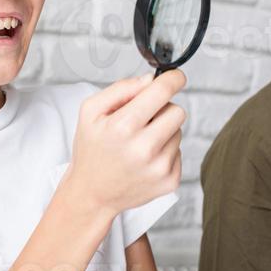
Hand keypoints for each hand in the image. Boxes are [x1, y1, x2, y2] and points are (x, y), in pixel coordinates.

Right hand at [62, 70, 186, 221]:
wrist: (92, 194)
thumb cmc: (91, 149)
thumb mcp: (90, 112)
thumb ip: (120, 89)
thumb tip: (150, 80)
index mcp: (123, 127)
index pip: (162, 92)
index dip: (173, 79)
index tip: (176, 77)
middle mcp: (144, 149)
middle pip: (177, 111)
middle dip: (162, 110)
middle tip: (144, 119)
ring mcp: (159, 168)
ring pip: (179, 132)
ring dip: (163, 132)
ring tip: (139, 143)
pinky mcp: (169, 181)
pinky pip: (179, 152)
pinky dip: (165, 152)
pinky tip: (145, 160)